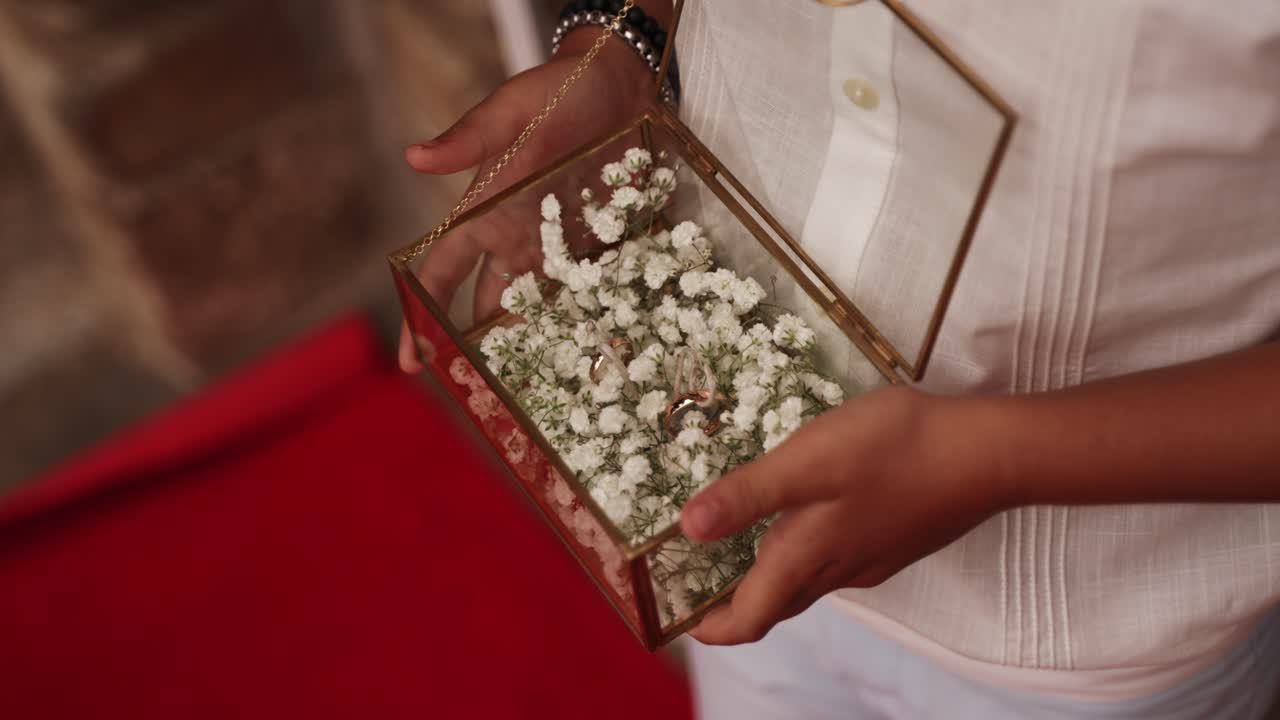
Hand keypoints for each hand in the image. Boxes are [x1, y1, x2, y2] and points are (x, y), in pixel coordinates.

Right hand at [398, 30, 653, 372]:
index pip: (442, 272)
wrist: (617, 84)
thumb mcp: (510, 112)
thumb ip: (468, 139)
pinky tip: (595, 356)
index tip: (412, 361)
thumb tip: (413, 157)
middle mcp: (517, 237)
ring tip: (533, 393)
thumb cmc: (555, 92)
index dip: (421, 314)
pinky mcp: (600, 244)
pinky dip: (590, 321)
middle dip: (475, 348)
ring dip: (533, 345)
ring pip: (538, 307)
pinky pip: (591, 291)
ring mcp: (560, 245)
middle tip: (472, 396)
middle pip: (487, 303)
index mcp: (485, 212)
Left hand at [679, 386, 1013, 644]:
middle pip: (776, 604)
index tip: (681, 618)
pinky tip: (806, 515)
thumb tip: (688, 529)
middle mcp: (837, 570)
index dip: (712, 627)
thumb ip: (747, 496)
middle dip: (734, 603)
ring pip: (808, 581)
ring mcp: (871, 557)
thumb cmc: (895, 450)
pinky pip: (839, 559)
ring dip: (770, 575)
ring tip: (741, 544)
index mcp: (807, 557)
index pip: (750, 618)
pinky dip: (807, 551)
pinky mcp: (894, 538)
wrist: (987, 454)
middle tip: (698, 582)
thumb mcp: (807, 462)